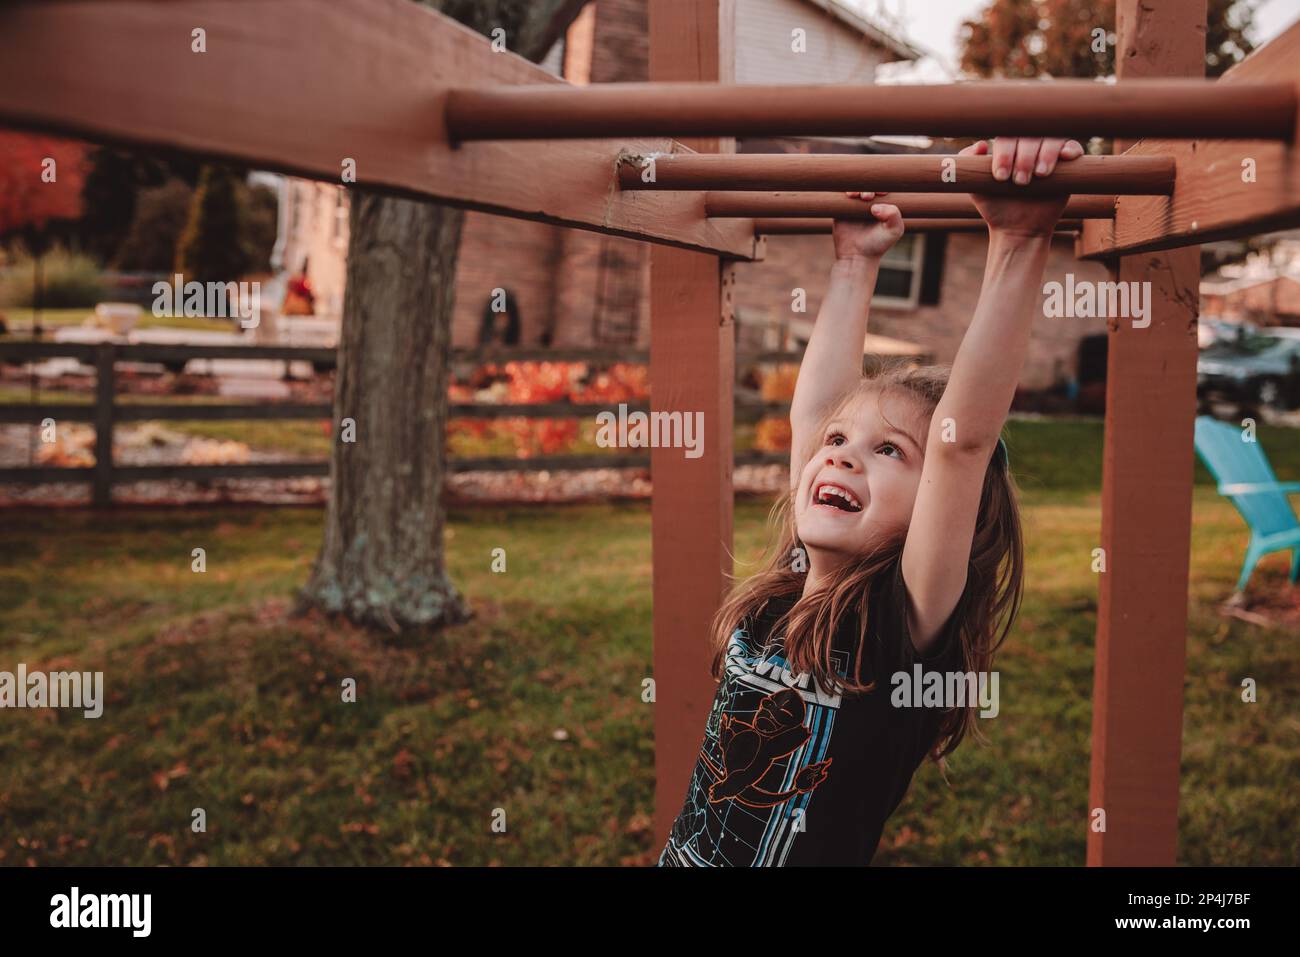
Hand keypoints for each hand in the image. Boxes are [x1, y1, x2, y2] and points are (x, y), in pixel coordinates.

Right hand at [832, 192, 903, 259]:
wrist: (856, 257)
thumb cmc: (878, 245)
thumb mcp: (894, 231)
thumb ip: (893, 215)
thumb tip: (875, 206)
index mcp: (883, 205)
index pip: (884, 188)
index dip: (882, 186)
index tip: (881, 193)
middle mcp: (869, 203)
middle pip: (868, 185)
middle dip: (868, 186)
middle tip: (867, 197)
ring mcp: (854, 206)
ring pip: (854, 188)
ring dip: (855, 188)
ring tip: (856, 195)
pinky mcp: (841, 210)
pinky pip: (841, 196)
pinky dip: (843, 192)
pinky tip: (847, 195)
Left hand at [962, 137, 1084, 236]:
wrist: (1017, 228)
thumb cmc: (995, 206)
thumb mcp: (976, 187)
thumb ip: (969, 164)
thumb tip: (982, 144)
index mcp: (1009, 146)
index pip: (1008, 136)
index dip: (1005, 153)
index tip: (1000, 177)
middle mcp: (1029, 145)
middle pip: (1031, 135)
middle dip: (1024, 157)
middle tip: (1019, 181)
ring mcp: (1049, 153)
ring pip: (1053, 138)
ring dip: (1046, 154)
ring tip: (1039, 175)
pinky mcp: (1068, 164)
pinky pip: (1074, 147)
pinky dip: (1071, 149)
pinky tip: (1065, 158)